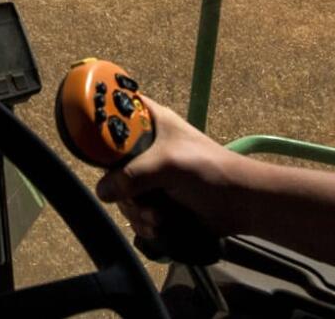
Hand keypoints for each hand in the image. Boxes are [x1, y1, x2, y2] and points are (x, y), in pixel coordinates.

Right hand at [95, 97, 250, 238]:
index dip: (102, 123)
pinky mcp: (157, 199)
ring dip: (137, 211)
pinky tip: (160, 225)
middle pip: (112, 164)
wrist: (240, 204)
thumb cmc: (208, 170)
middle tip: (139, 198)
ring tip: (159, 216)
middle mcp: (147, 147)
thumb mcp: (168, 164)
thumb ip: (132, 176)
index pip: (116, 110)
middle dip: (123, 188)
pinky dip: (144, 222)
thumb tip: (103, 192)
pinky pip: (135, 212)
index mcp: (151, 122)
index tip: (95, 144)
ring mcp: (151, 175)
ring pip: (122, 193)